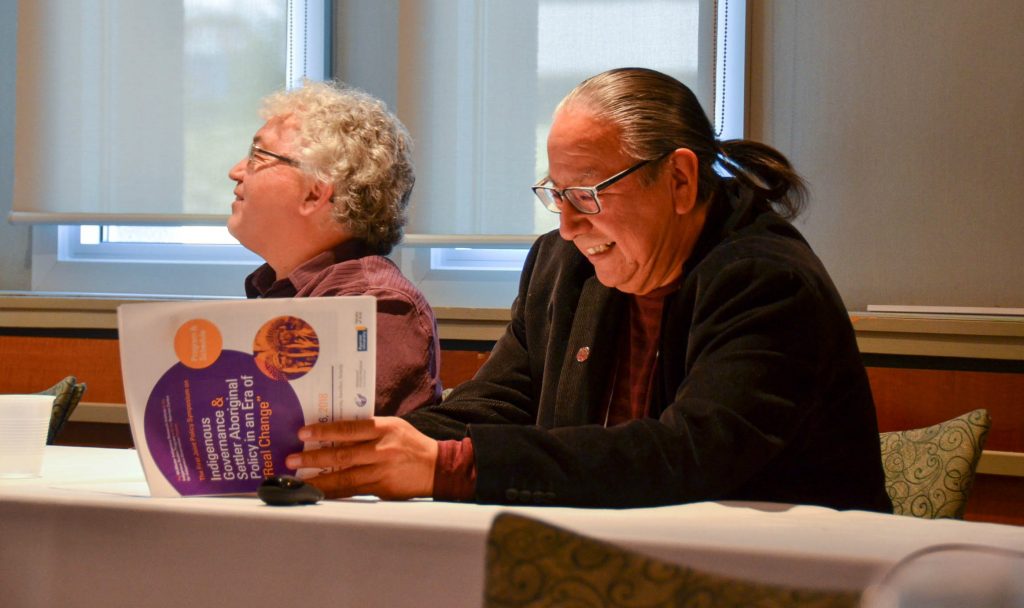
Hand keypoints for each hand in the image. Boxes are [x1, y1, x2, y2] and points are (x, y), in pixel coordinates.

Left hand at [285, 417, 437, 499]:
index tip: (303, 434)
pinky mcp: (381, 490)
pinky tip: (318, 493)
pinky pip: (353, 491)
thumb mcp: (393, 426)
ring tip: (298, 482)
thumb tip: (335, 430)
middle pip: (343, 455)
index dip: (325, 431)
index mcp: (384, 429)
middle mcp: (382, 450)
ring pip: (345, 478)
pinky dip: (334, 492)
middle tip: (291, 460)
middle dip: (314, 458)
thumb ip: (368, 427)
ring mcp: (381, 472)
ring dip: (319, 480)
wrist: (436, 468)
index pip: (349, 428)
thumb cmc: (411, 443)